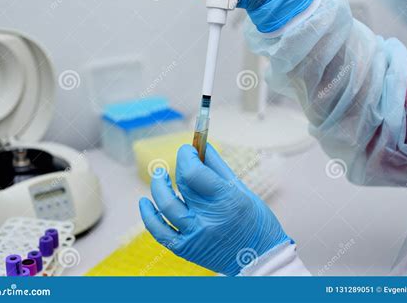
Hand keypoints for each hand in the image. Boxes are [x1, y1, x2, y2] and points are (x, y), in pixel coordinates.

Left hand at [139, 144, 290, 275]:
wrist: (260, 259)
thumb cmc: (256, 222)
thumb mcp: (242, 190)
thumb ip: (218, 168)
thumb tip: (202, 146)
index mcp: (226, 201)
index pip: (194, 172)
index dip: (187, 156)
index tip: (189, 149)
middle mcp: (208, 219)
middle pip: (182, 184)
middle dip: (179, 165)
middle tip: (183, 158)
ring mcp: (194, 236)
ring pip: (165, 206)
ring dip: (159, 186)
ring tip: (160, 175)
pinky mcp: (185, 249)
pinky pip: (159, 232)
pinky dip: (149, 216)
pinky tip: (145, 202)